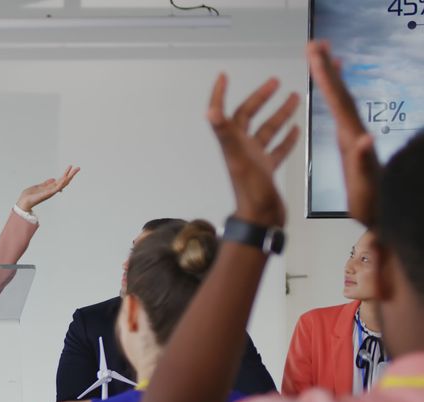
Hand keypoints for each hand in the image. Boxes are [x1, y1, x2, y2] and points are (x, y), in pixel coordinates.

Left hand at [16, 166, 79, 211]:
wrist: (24, 201)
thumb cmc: (30, 195)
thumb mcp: (38, 186)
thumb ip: (46, 183)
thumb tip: (53, 179)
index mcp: (50, 188)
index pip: (61, 180)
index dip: (66, 173)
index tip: (71, 167)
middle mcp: (52, 190)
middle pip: (64, 181)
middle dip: (71, 174)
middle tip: (78, 168)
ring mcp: (51, 192)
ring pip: (63, 183)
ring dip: (69, 176)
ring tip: (74, 170)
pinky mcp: (48, 193)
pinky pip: (56, 188)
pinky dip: (61, 183)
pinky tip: (65, 178)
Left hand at [207, 74, 299, 226]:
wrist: (260, 219)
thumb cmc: (250, 188)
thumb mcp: (238, 157)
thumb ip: (225, 133)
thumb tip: (210, 109)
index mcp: (232, 142)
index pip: (223, 112)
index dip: (220, 94)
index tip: (224, 75)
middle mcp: (241, 148)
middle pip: (248, 117)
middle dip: (260, 98)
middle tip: (275, 81)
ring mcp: (255, 159)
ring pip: (267, 130)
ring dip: (279, 114)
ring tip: (294, 97)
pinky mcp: (267, 170)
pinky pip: (277, 149)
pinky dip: (286, 138)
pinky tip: (296, 128)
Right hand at [306, 40, 380, 224]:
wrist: (386, 213)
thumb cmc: (372, 203)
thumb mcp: (365, 186)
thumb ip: (364, 161)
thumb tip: (365, 139)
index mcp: (352, 138)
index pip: (337, 101)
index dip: (325, 77)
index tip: (315, 54)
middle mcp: (354, 132)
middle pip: (339, 93)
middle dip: (326, 67)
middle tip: (316, 43)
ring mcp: (354, 135)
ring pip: (341, 99)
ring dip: (331, 76)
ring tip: (326, 56)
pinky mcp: (352, 142)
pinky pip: (341, 111)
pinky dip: (336, 95)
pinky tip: (333, 91)